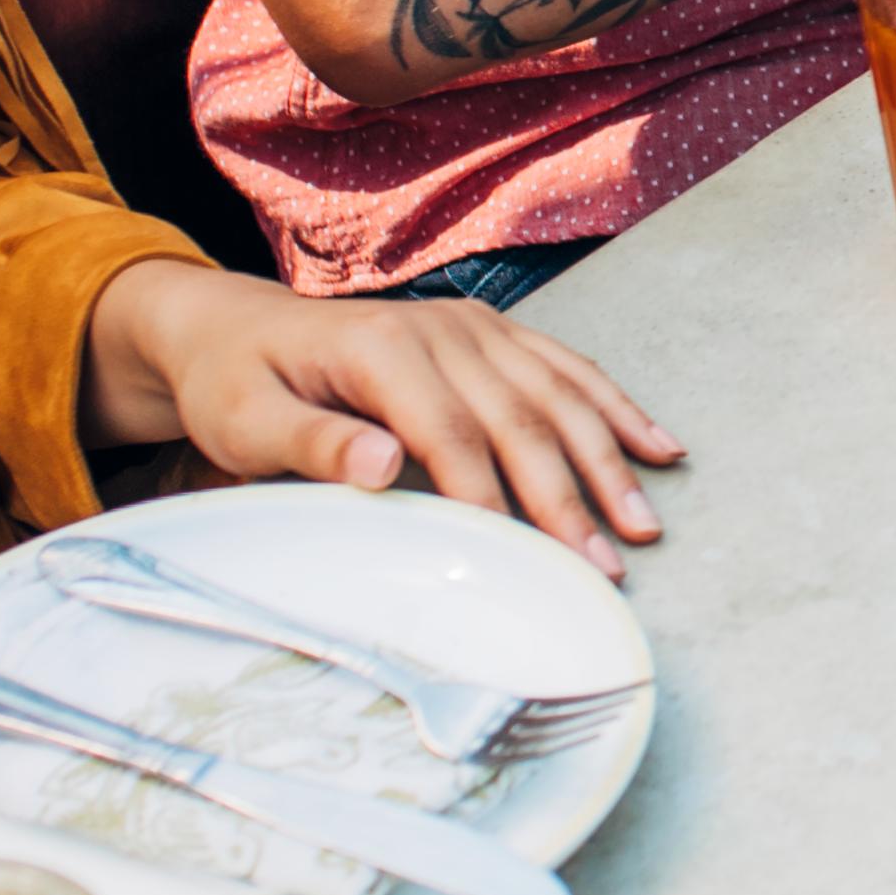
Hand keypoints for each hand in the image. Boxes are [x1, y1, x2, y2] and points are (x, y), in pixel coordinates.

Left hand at [81, 262, 686, 573]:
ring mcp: (474, 327)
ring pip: (559, 395)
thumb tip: (384, 464)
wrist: (237, 327)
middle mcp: (442, 329)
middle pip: (521, 419)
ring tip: (643, 525)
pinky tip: (659, 446)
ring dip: (608, 460)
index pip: (453, 433)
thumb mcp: (246, 419)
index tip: (520, 562)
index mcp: (383, 350)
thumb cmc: (236, 384)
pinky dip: (616, 408)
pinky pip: (568, 369)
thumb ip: (313, 442)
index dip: (490, 498)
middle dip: (569, 496)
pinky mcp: (492, 333)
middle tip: (606, 567)